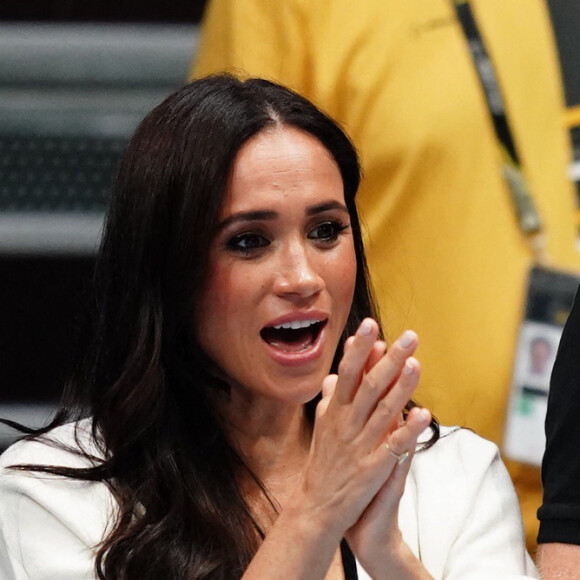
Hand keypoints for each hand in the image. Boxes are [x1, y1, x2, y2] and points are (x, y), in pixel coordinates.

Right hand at [291, 319, 429, 551]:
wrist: (317, 508)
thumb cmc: (321, 464)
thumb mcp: (321, 429)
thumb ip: (328, 401)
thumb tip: (330, 377)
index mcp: (334, 413)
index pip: (346, 373)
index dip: (359, 349)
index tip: (370, 325)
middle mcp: (346, 425)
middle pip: (369, 385)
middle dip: (389, 359)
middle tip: (409, 336)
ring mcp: (360, 446)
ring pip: (384, 411)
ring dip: (402, 386)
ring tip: (417, 363)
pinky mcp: (373, 468)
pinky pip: (393, 446)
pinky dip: (408, 429)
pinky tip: (424, 413)